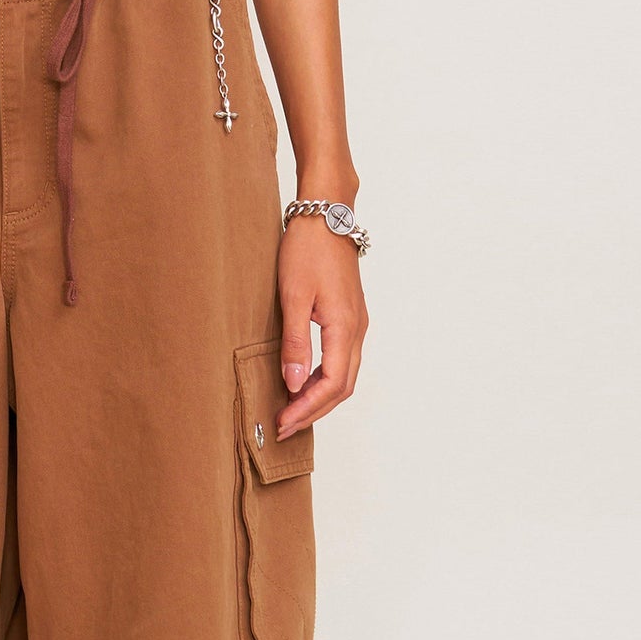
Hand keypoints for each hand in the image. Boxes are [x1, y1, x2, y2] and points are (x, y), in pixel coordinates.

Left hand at [274, 212, 367, 435]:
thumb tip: (292, 383)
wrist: (326, 214)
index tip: (283, 422)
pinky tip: (304, 377)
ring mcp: (357, 322)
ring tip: (292, 408)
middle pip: (342, 386)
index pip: (331, 386)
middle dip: (314, 410)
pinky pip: (343, 357)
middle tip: (284, 425)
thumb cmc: (307, 249)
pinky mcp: (350, 313)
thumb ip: (294, 341)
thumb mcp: (293, 295)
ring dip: (320, 395)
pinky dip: (324, 376)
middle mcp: (357, 330)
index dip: (307, 409)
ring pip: (344, 373)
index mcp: (345, 328)